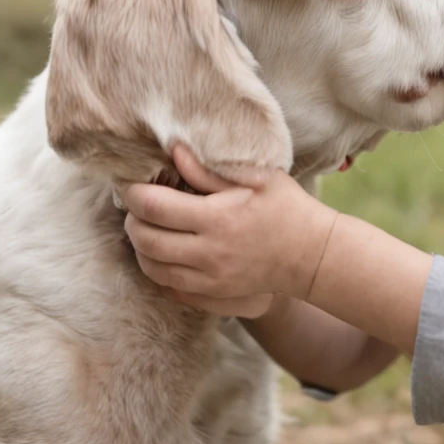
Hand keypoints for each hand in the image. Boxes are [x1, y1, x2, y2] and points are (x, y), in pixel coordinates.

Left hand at [121, 145, 337, 318]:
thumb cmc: (286, 208)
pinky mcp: (214, 293)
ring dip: (140, 248)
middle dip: (132, 220)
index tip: (132, 185)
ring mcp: (210, 277)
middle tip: (136, 206)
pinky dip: (156, 270)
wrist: (311, 254)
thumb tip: (174, 150)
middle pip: (146, 240)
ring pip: (152, 268)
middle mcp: (209, 252)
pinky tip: (161, 254)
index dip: (134, 194)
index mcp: (217, 218)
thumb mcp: (256, 179)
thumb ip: (209, 170)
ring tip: (146, 228)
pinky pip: (168, 288)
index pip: (155, 207)